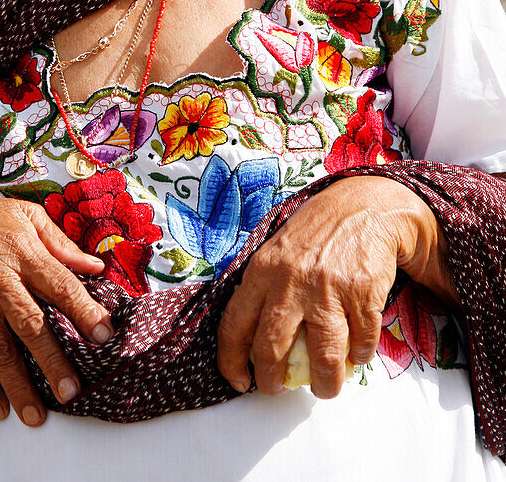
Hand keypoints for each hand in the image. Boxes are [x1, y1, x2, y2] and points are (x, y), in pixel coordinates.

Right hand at [0, 186, 111, 425]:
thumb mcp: (25, 215)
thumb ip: (60, 242)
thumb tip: (96, 266)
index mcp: (22, 251)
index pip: (59, 283)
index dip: (83, 309)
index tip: (104, 335)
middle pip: (29, 324)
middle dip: (51, 360)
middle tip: (72, 391)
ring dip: (18, 385)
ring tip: (37, 416)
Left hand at [217, 175, 455, 399]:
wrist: (363, 206)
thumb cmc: (315, 234)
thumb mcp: (277, 253)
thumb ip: (264, 290)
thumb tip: (253, 343)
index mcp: (262, 271)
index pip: (234, 325)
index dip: (231, 361)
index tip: (239, 381)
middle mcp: (290, 281)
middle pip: (272, 349)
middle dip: (273, 381)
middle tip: (279, 390)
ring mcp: (327, 289)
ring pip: (323, 358)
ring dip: (325, 385)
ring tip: (325, 388)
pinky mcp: (362, 295)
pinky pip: (360, 344)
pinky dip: (359, 356)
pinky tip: (356, 352)